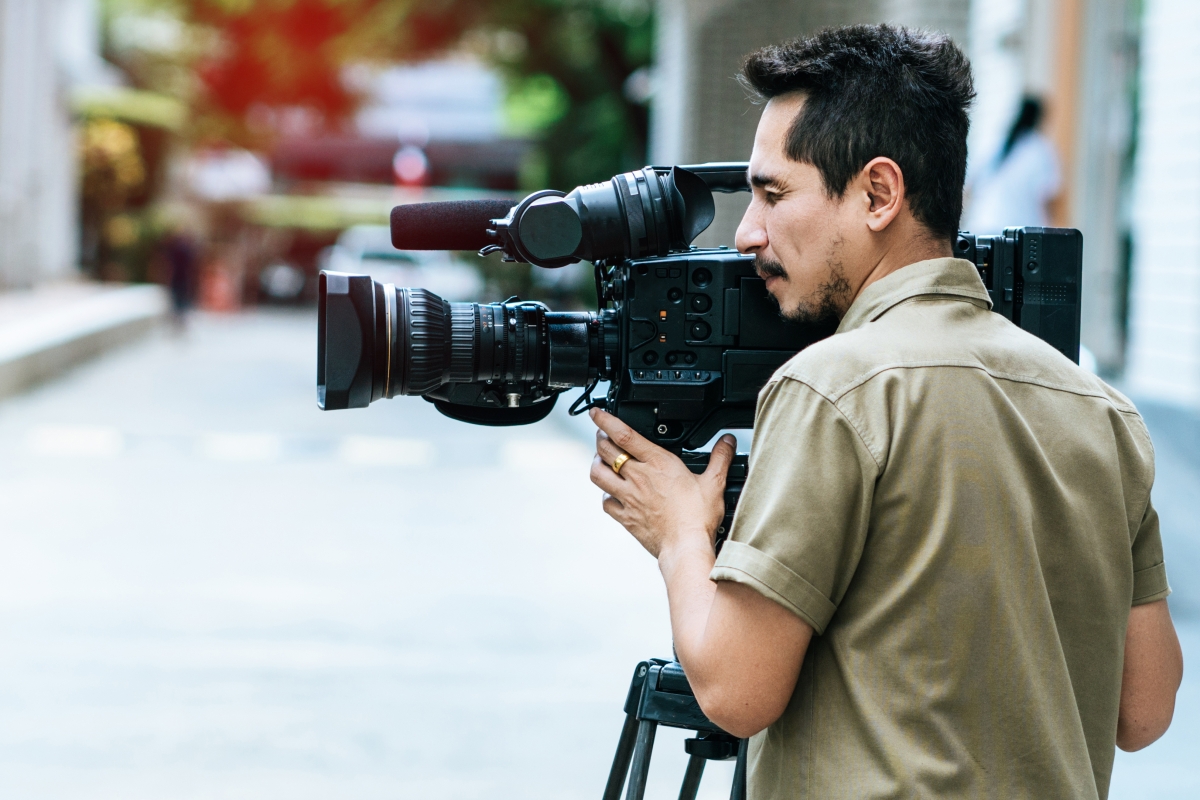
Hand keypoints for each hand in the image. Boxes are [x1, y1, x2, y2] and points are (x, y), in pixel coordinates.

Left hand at [588, 408, 736, 558]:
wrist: (685, 547)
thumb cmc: (698, 517)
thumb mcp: (714, 482)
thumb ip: (720, 458)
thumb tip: (727, 441)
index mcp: (658, 463)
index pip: (624, 434)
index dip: (605, 420)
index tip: (596, 412)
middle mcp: (638, 477)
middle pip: (605, 451)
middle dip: (600, 439)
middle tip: (603, 435)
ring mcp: (628, 497)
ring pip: (598, 474)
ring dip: (597, 464)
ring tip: (601, 460)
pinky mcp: (625, 517)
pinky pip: (606, 502)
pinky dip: (605, 495)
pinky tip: (612, 493)